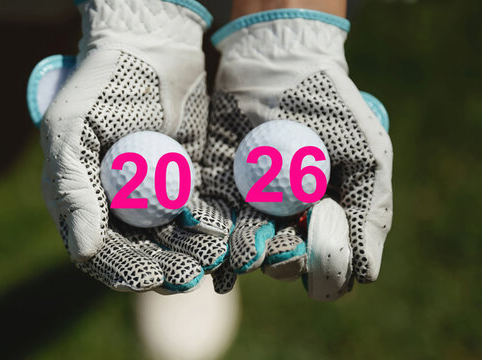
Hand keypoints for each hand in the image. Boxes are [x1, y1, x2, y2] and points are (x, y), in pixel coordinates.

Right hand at [34, 0, 233, 291]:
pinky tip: (226, 234)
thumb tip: (82, 251)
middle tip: (190, 273)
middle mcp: (117, 207)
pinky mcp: (189, 184)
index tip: (147, 277)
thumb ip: (73, 190)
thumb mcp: (71, 132)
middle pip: (141, 255)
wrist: (149, 46)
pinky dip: (212, 229)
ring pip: (174, 242)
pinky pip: (201, 216)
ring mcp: (154, 197)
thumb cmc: (99, 85)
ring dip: (192, 254)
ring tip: (212, 255)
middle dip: (165, 268)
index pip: (99, 253)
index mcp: (82, 202)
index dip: (122, 271)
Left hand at [205, 9, 392, 299]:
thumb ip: (367, 211)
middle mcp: (286, 217)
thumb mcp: (364, 154)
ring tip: (243, 254)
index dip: (320, 267)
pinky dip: (210, 239)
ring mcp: (247, 206)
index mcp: (325, 216)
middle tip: (277, 248)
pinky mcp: (213, 190)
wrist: (275, 65)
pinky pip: (210, 223)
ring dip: (243, 257)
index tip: (315, 256)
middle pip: (281, 260)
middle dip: (280, 262)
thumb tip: (366, 276)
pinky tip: (210, 247)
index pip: (323, 260)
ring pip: (243, 248)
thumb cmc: (329, 107)